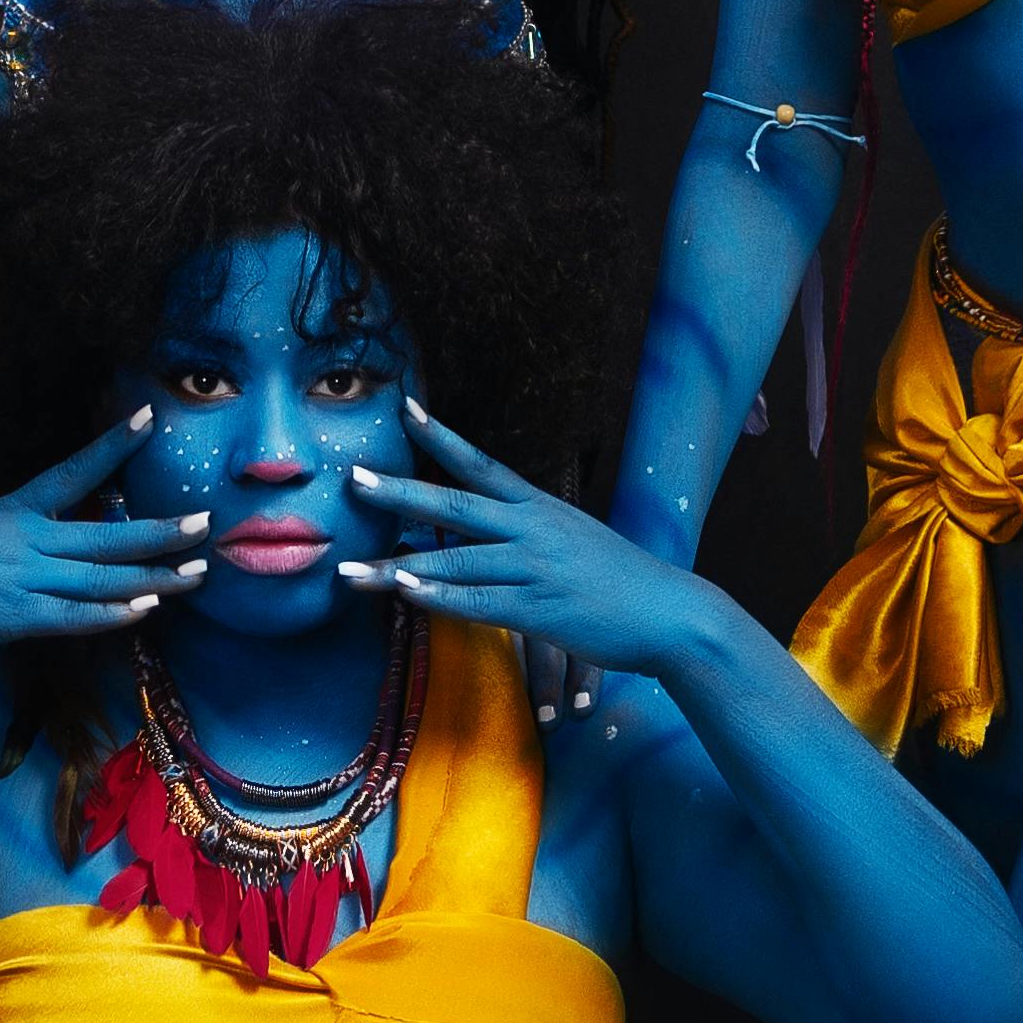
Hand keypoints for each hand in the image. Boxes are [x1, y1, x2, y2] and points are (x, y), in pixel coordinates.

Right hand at [0, 422, 202, 667]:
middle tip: (206, 521)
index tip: (147, 417)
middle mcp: (23, 540)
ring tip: (197, 572)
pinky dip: (110, 614)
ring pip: (102, 576)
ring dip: (155, 576)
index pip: (71, 470)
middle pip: (106, 531)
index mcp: (8, 512)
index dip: (112, 445)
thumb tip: (18, 553)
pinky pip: (73, 615)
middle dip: (160, 529)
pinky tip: (144, 612)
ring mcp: (21, 578)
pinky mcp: (13, 617)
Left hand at [338, 396, 708, 685]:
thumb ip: (536, 531)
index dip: (441, 437)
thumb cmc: (624, 580)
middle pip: (456, 505)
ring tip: (350, 570)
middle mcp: (534, 531)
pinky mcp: (539, 611)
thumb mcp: (578, 538)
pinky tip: (406, 596)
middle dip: (400, 493)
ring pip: (454, 561)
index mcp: (542, 508)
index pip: (482, 464)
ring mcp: (535, 570)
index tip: (405, 409)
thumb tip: (501, 527)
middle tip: (355, 479)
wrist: (672, 614)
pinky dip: (439, 598)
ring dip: (397, 568)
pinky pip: (478, 602)